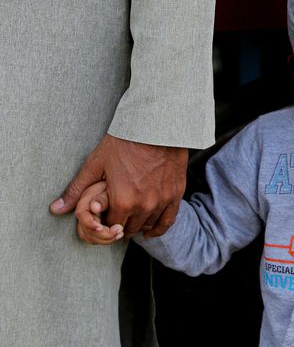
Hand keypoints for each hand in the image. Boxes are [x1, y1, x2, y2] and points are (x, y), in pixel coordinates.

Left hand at [50, 134, 187, 237]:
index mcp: (122, 201)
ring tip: (132, 219)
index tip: (104, 215)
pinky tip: (151, 229)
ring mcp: (162, 201)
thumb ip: (77, 189)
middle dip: (121, 226)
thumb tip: (56, 209)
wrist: (156, 127)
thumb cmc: (125, 142)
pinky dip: (159, 228)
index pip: (110, 226)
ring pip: (148, 225)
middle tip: (117, 217)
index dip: (105, 222)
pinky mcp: (175, 194)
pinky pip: (168, 221)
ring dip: (138, 225)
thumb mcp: (96, 164)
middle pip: (129, 229)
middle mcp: (143, 206)